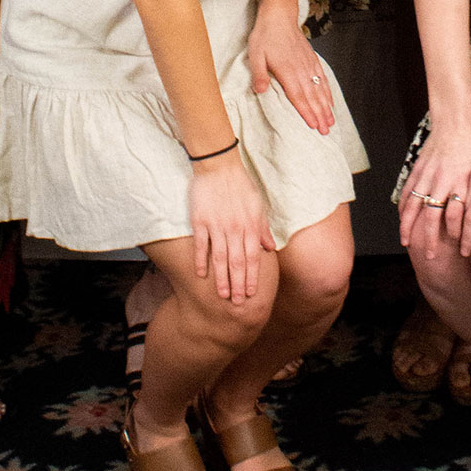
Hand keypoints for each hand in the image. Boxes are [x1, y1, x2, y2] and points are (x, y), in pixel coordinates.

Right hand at [187, 151, 274, 302]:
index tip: (252, 293)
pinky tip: (201, 275)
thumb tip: (270, 247)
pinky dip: (201, 260)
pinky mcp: (200, 221)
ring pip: (220, 258)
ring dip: (222, 278)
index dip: (252, 276)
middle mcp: (235, 228)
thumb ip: (263, 228)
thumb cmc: (240, 185)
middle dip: (239, 284)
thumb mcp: (258, 205)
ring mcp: (217, 226)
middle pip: (237, 262)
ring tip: (223, 295)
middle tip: (238, 304)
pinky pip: (201, 245)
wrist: (219, 166)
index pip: (253, 257)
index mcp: (250, 225)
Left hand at [247, 7, 333, 134]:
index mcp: (287, 71)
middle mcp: (300, 69)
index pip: (298, 96)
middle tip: (326, 132)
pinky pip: (322, 78)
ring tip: (331, 122)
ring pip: (319, 89)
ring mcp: (308, 64)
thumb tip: (261, 91)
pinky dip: (327, 91)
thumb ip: (259, 74)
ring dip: (326, 107)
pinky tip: (330, 101)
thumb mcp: (255, 54)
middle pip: (312, 97)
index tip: (313, 126)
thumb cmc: (265, 35)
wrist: (279, 16)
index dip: (306, 112)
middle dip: (320, 115)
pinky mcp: (312, 59)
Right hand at [398, 120, 470, 258]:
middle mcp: (441, 181)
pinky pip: (407, 191)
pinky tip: (402, 218)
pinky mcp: (417, 169)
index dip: (457, 232)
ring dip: (409, 227)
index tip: (460, 247)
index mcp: (459, 181)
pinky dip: (403, 207)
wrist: (454, 122)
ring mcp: (426, 175)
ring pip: (414, 206)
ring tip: (407, 242)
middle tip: (430, 256)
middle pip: (431, 216)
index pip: (455, 214)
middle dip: (430, 239)